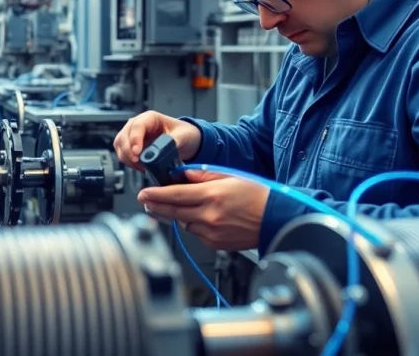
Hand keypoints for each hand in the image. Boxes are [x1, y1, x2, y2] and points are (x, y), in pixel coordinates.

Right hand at [113, 111, 201, 169]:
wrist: (184, 140)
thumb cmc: (183, 134)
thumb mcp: (182, 136)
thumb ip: (172, 142)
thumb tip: (160, 151)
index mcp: (150, 118)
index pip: (137, 126)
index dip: (135, 140)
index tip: (137, 153)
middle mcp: (137, 124)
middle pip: (123, 136)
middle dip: (128, 151)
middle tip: (138, 163)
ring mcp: (132, 135)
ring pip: (120, 145)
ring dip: (127, 158)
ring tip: (141, 167)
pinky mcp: (131, 146)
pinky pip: (123, 154)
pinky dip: (128, 162)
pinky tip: (140, 167)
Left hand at [139, 170, 269, 250]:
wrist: (274, 218)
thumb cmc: (256, 196)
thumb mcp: (228, 176)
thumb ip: (201, 175)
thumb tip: (182, 175)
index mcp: (211, 195)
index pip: (174, 195)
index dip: (155, 194)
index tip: (143, 193)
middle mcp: (209, 215)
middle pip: (173, 212)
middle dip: (156, 206)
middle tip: (146, 201)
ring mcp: (211, 232)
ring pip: (183, 223)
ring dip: (177, 215)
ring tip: (180, 206)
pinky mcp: (215, 244)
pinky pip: (196, 234)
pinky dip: (194, 225)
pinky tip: (201, 218)